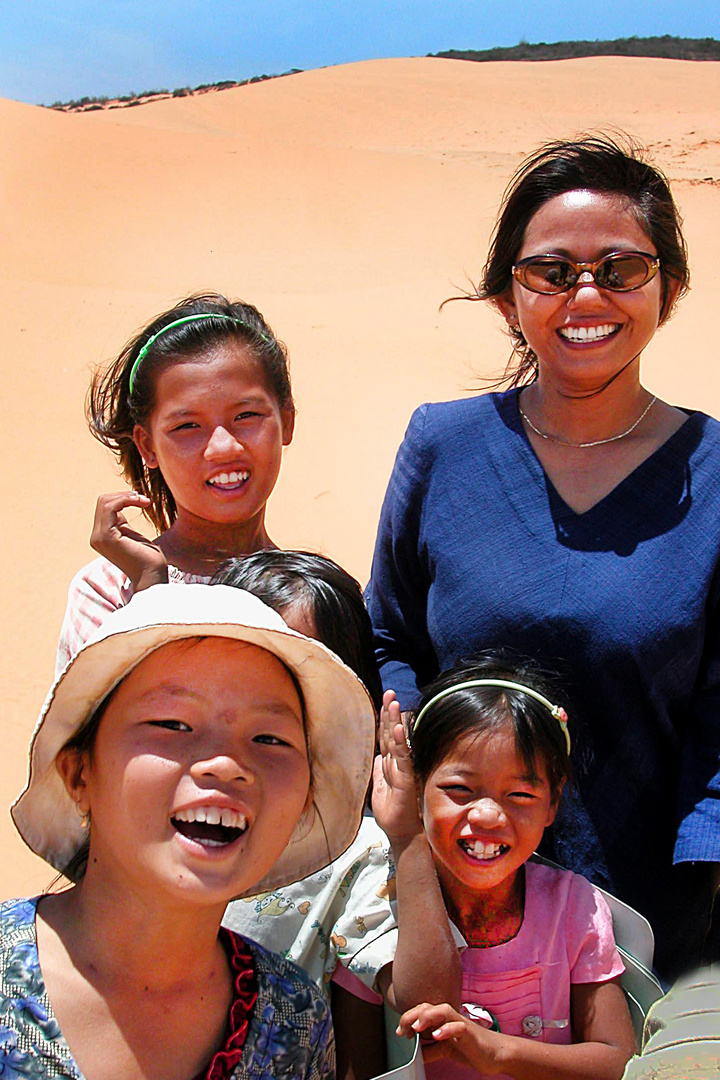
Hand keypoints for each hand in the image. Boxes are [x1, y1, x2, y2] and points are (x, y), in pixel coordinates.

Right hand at [90, 492, 168, 590]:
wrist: (153, 576)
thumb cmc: (149, 559)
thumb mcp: (134, 535)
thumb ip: (123, 523)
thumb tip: (122, 502)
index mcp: (102, 536)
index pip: (105, 506)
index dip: (123, 498)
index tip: (143, 501)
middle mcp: (96, 537)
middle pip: (103, 501)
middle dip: (124, 495)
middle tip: (145, 500)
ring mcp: (99, 537)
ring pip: (105, 502)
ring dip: (127, 497)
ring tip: (145, 502)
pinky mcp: (106, 537)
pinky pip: (110, 507)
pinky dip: (126, 500)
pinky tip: (142, 503)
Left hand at [372, 690, 421, 844]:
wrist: (404, 835)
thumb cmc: (394, 814)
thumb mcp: (379, 790)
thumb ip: (379, 771)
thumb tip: (378, 756)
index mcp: (391, 764)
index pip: (386, 737)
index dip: (385, 720)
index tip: (385, 701)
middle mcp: (398, 764)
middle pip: (392, 734)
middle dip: (389, 713)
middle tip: (390, 693)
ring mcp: (403, 770)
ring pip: (398, 742)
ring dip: (395, 722)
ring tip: (394, 703)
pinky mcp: (407, 779)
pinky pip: (403, 758)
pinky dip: (401, 743)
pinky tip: (400, 729)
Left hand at [397, 1003, 501, 1073]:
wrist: (496, 1053)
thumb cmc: (472, 1048)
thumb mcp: (447, 1049)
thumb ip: (432, 1050)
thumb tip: (416, 1054)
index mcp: (443, 1020)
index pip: (422, 1011)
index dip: (409, 1018)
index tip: (400, 1031)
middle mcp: (450, 1018)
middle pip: (429, 1007)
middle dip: (413, 1015)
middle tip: (402, 1029)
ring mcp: (460, 1023)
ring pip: (443, 1010)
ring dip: (427, 1017)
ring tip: (416, 1028)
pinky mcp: (470, 1032)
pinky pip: (458, 1026)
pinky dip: (447, 1029)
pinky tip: (437, 1036)